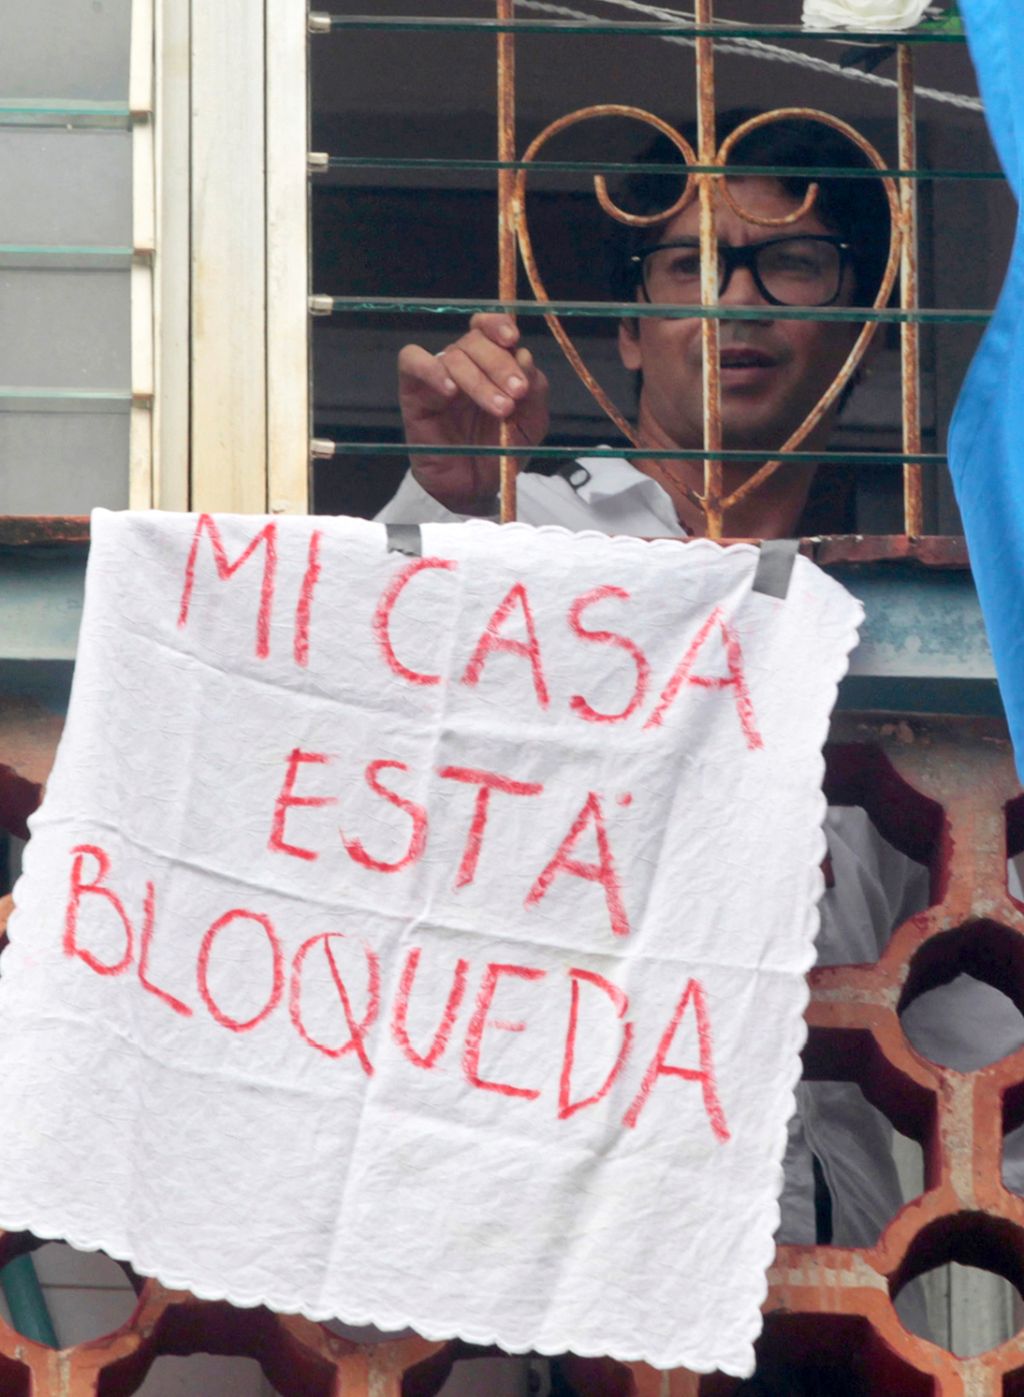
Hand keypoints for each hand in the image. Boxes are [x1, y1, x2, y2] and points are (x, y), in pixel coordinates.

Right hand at [398, 313, 549, 513]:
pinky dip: (430, 369)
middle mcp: (464, 364)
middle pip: (475, 341)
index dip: (499, 324)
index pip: (490, 328)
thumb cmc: (499, 452)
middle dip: (500, 364)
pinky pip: (412, 362)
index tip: (513, 339)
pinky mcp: (414, 393)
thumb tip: (525, 355)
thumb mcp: (530, 425)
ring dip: (479, 379)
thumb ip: (535, 392)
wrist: (474, 489)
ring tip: (499, 408)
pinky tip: (450, 391)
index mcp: (492, 364)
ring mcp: (437, 376)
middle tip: (516, 393)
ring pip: (452, 355)